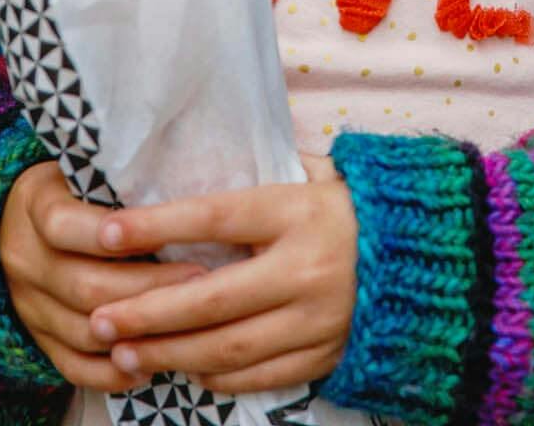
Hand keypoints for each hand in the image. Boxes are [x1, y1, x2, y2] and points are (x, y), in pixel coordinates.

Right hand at [0, 160, 207, 391]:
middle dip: (149, 287)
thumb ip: (121, 180)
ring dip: (139, 331)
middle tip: (202, 281)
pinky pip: (73, 367)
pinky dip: (112, 373)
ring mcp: (29, 305)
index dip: (119, 234)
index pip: (66, 225)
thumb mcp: (82, 168)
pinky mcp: (38, 338)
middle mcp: (26, 259)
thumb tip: (188, 192)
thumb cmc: (72, 186)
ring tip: (189, 324)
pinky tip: (150, 364)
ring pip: (84, 331)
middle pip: (86, 286)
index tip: (171, 233)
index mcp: (35, 206)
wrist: (11, 220)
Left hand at [85, 152, 357, 395]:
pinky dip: (218, 376)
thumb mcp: (316, 176)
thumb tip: (193, 158)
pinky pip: (261, 375)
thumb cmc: (356, 207)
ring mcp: (320, 318)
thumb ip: (263, 170)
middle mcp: (308, 268)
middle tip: (99, 319)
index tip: (106, 232)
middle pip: (212, 298)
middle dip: (147, 313)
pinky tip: (184, 369)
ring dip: (170, 352)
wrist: (434, 255)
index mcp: (299, 212)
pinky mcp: (328, 353)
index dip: (157, 226)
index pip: (215, 218)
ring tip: (124, 352)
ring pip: (229, 346)